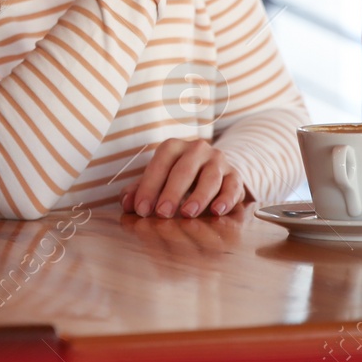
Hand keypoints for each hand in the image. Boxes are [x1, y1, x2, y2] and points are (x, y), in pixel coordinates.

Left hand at [120, 138, 245, 217]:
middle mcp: (197, 149)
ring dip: (199, 197)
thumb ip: (141, 190)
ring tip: (187, 214)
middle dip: (172, 193)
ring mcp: (218, 161)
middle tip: (162, 213)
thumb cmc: (178, 177)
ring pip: (210, 177)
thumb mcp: (158, 179)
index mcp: (173, 147)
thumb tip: (126, 204)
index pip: (160, 163)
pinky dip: (226, 199)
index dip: (149, 186)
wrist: (212, 170)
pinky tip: (217, 211)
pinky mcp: (235, 175)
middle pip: (184, 170)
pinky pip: (233, 186)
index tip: (141, 209)